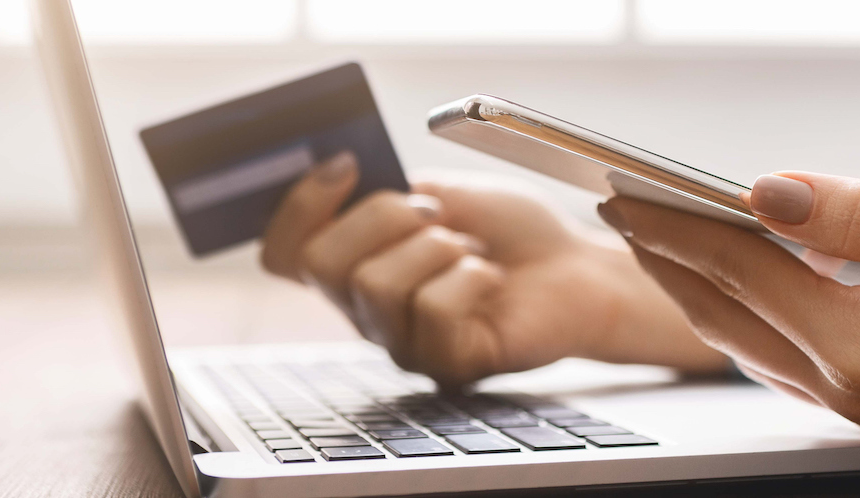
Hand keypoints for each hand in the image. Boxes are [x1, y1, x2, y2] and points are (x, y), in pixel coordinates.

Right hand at [260, 152, 727, 386]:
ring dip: (435, 248)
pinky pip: (433, 311)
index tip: (346, 165)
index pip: (282, 253)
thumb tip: (337, 172)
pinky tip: (491, 280)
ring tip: (471, 251)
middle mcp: (367, 312)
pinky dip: (471, 278)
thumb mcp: (442, 192)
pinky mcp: (445, 365)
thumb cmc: (513, 233)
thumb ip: (386, 191)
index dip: (298, 206)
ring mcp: (403, 343)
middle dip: (382, 218)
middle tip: (435, 214)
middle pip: (323, 265)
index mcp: (355, 266)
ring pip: (375, 286)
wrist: (576, 268)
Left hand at [598, 171, 859, 481]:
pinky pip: (786, 359)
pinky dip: (747, 316)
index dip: (674, 222)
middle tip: (617, 208)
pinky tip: (742, 295)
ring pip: (750, 339)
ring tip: (663, 242)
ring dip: (700, 287)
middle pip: (727, 309)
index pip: (740, 268)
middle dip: (667, 255)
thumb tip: (767, 189)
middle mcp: (851, 389)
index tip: (620, 187)